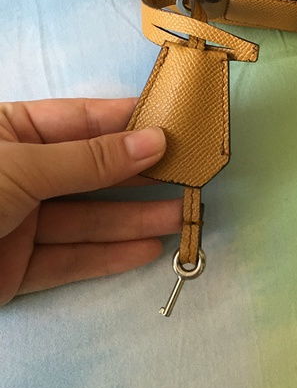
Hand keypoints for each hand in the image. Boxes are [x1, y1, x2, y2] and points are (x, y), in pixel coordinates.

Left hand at [0, 98, 180, 305]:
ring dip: (135, 219)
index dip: (129, 122)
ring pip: (87, 218)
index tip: (175, 124)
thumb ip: (90, 159)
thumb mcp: (25, 166)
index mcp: (13, 132)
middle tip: (188, 174)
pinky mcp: (18, 267)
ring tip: (180, 215)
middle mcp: (23, 173)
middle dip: (140, 175)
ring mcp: (20, 221)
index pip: (83, 120)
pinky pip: (70, 259)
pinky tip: (147, 250)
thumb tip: (153, 141)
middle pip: (92, 172)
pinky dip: (108, 257)